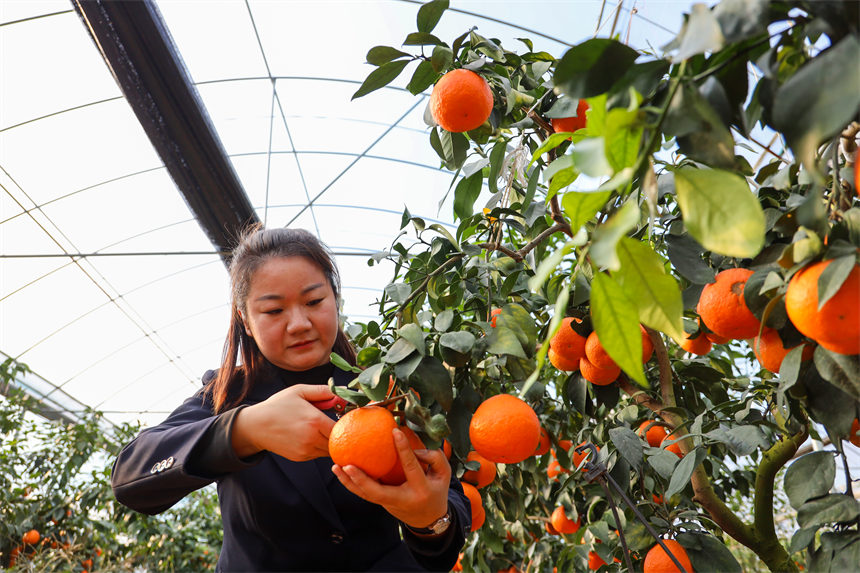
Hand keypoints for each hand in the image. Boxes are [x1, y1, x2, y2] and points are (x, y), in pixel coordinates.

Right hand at [232, 384, 335, 460]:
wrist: (256, 425)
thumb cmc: (278, 405)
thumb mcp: (299, 391)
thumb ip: (322, 391)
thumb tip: (342, 390)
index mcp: (315, 421)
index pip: (342, 428)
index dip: (346, 424)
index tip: (344, 417)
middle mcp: (312, 438)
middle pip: (338, 442)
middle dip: (340, 434)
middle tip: (338, 425)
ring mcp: (306, 450)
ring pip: (329, 450)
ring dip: (330, 442)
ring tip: (324, 430)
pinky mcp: (300, 457)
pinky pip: (318, 454)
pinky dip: (319, 447)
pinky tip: (313, 436)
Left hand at [331, 428, 450, 529]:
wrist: (429, 518)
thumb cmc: (436, 490)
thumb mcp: (444, 474)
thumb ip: (434, 457)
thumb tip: (414, 445)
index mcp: (420, 490)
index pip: (411, 467)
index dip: (403, 449)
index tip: (394, 431)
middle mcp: (402, 499)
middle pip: (377, 492)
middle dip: (361, 479)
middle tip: (347, 464)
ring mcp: (389, 504)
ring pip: (365, 495)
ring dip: (349, 482)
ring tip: (335, 467)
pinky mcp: (381, 504)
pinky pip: (364, 493)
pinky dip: (351, 483)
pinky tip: (341, 470)